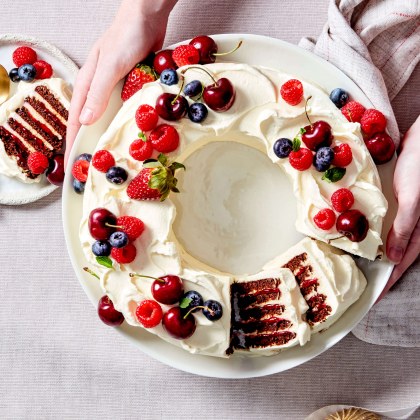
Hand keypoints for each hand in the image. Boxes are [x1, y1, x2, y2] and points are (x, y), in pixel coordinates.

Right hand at [65, 0, 176, 165]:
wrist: (147, 18)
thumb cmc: (125, 38)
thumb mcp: (109, 68)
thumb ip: (97, 94)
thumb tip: (84, 121)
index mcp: (87, 84)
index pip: (75, 119)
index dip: (73, 142)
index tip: (75, 164)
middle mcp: (99, 89)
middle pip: (92, 121)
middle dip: (92, 143)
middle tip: (97, 166)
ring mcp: (115, 88)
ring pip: (111, 117)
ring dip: (112, 134)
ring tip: (116, 156)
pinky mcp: (131, 86)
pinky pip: (128, 109)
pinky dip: (129, 122)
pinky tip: (135, 133)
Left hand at [379, 116, 419, 299]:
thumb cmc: (419, 168)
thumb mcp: (412, 200)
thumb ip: (403, 228)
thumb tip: (391, 258)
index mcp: (419, 229)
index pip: (402, 262)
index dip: (389, 280)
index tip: (374, 297)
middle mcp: (412, 225)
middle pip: (395, 254)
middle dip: (381, 271)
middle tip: (364, 284)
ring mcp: (404, 214)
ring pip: (389, 239)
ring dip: (376, 252)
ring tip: (359, 265)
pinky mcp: (396, 202)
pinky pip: (385, 222)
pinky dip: (374, 231)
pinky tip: (361, 234)